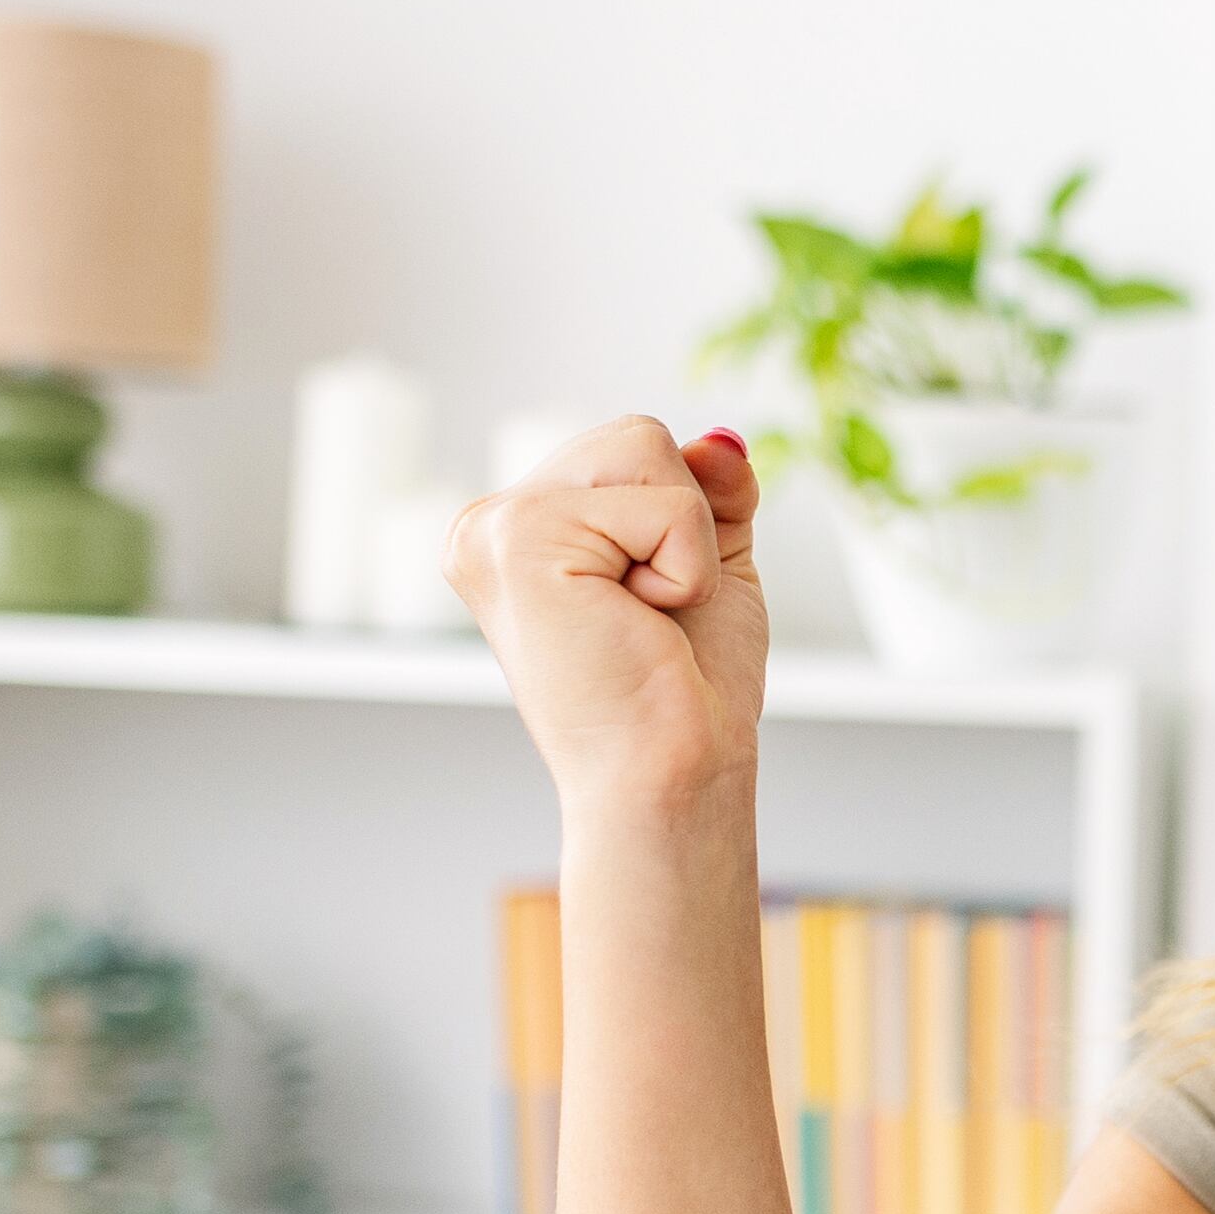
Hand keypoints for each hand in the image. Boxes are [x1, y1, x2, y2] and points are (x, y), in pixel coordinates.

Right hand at [445, 417, 767, 823]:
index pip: (631, 447)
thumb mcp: (708, 565)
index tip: (648, 605)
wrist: (668, 778)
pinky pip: (668, 506)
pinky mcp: (519, 541)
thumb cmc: (682, 693)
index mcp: (521, 527)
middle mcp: (490, 522)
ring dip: (685, 542)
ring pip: (648, 449)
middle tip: (647, 615)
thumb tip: (724, 440)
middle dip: (682, 520)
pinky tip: (639, 623)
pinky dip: (686, 569)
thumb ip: (708, 491)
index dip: (680, 517)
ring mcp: (494, 528)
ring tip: (641, 616)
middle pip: (637, 435)